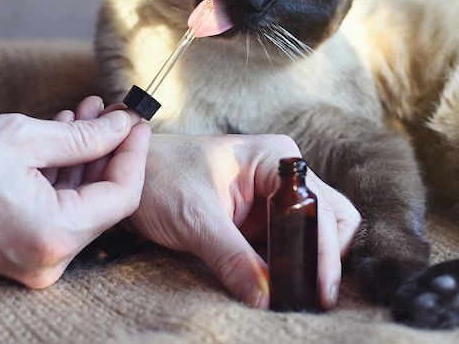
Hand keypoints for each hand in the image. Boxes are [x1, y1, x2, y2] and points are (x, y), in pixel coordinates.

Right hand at [0, 108, 149, 287]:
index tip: (135, 120)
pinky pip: (57, 212)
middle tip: (107, 109)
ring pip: (80, 204)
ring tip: (83, 112)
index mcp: (55, 234)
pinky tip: (61, 137)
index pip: (123, 195)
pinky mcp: (21, 253)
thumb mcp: (23, 138)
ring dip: (85, 158)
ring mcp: (35, 261)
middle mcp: (50, 259)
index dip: (134, 153)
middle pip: (104, 202)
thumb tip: (123, 126)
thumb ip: (84, 136)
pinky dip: (63, 177)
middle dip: (108, 151)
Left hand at [128, 132, 360, 309]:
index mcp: (277, 159)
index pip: (322, 208)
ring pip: (315, 233)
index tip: (319, 290)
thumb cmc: (158, 179)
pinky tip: (280, 288)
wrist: (125, 175)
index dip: (323, 251)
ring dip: (309, 264)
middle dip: (326, 257)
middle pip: (332, 218)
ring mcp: (274, 197)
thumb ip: (233, 259)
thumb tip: (266, 298)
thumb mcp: (195, 221)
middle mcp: (284, 174)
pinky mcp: (260, 219)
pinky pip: (289, 245)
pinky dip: (290, 267)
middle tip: (313, 296)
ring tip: (296, 296)